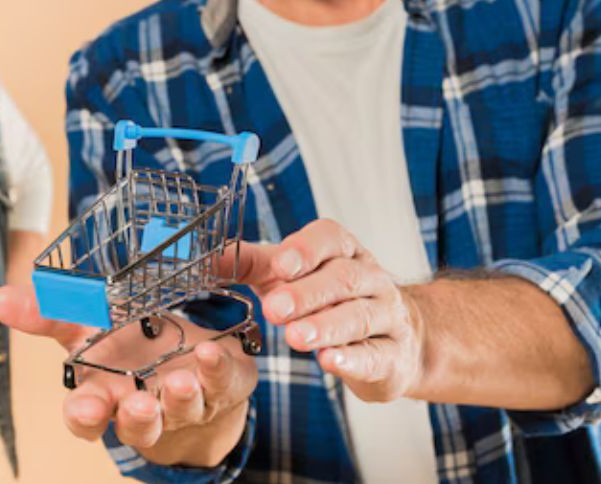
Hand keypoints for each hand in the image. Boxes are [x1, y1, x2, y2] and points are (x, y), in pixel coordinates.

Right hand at [0, 285, 256, 466]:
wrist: (186, 358)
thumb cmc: (130, 346)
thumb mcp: (85, 325)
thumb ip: (46, 313)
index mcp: (105, 395)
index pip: (87, 418)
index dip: (84, 417)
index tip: (85, 409)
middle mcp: (145, 407)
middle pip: (137, 425)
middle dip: (138, 418)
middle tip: (138, 405)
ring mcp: (187, 402)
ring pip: (182, 410)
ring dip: (180, 398)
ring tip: (179, 381)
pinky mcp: (223, 386)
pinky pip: (220, 383)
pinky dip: (215, 370)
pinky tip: (210, 353)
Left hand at [240, 219, 424, 401]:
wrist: (394, 339)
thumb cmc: (330, 299)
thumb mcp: (292, 276)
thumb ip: (252, 265)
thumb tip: (206, 257)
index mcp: (344, 252)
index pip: (330, 239)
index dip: (305, 250)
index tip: (279, 265)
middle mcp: (371, 279)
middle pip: (343, 280)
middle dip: (307, 294)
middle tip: (274, 309)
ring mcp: (387, 317)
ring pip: (359, 316)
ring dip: (326, 327)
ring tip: (295, 338)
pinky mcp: (393, 356)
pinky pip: (375, 356)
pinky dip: (352, 360)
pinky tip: (329, 362)